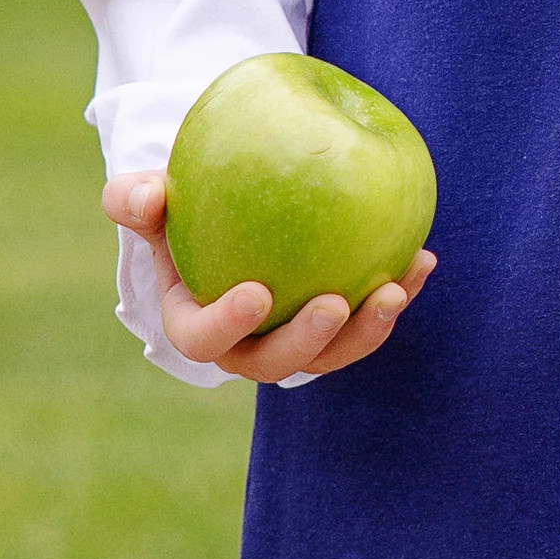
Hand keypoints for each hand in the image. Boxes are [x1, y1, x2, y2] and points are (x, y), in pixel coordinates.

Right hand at [102, 170, 435, 384]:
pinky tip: (424, 258)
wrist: (231, 215)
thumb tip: (146, 195)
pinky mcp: (338, 329)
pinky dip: (397, 292)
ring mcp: (296, 342)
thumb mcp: (153, 197)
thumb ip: (135, 197)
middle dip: (308, 342)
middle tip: (336, 303)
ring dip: (368, 329)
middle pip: (275, 363)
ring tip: (395, 289)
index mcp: (195, 325)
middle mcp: (245, 348)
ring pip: (333, 353)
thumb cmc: (185, 204)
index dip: (228, 325)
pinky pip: (369, 319)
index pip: (203, 338)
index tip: (257, 291)